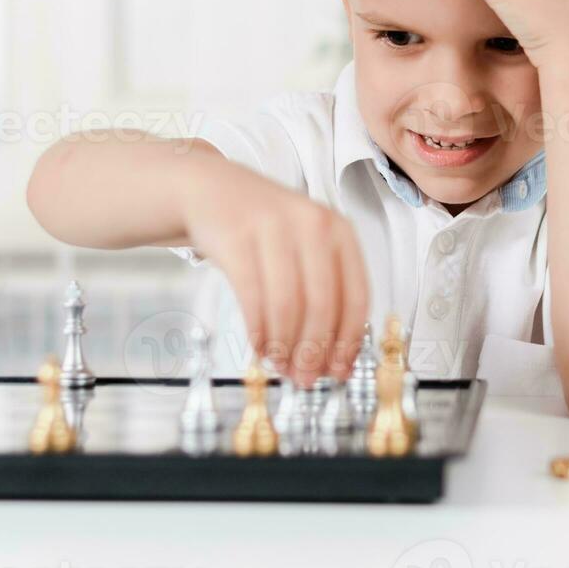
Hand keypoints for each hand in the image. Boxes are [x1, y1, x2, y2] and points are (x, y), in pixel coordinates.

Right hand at [178, 161, 368, 386]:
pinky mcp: (237, 238)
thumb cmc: (263, 227)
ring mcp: (274, 228)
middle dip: (314, 352)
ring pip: (287, 306)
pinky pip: (253, 298)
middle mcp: (312, 224)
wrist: (211, 189)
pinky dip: (258, 331)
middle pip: (323, 305)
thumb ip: (324, 290)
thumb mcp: (306, 245)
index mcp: (339, 230)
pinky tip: (259, 346)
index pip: (357, 296)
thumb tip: (334, 357)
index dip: (349, 341)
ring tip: (279, 364)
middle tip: (306, 378)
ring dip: (284, 346)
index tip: (340, 370)